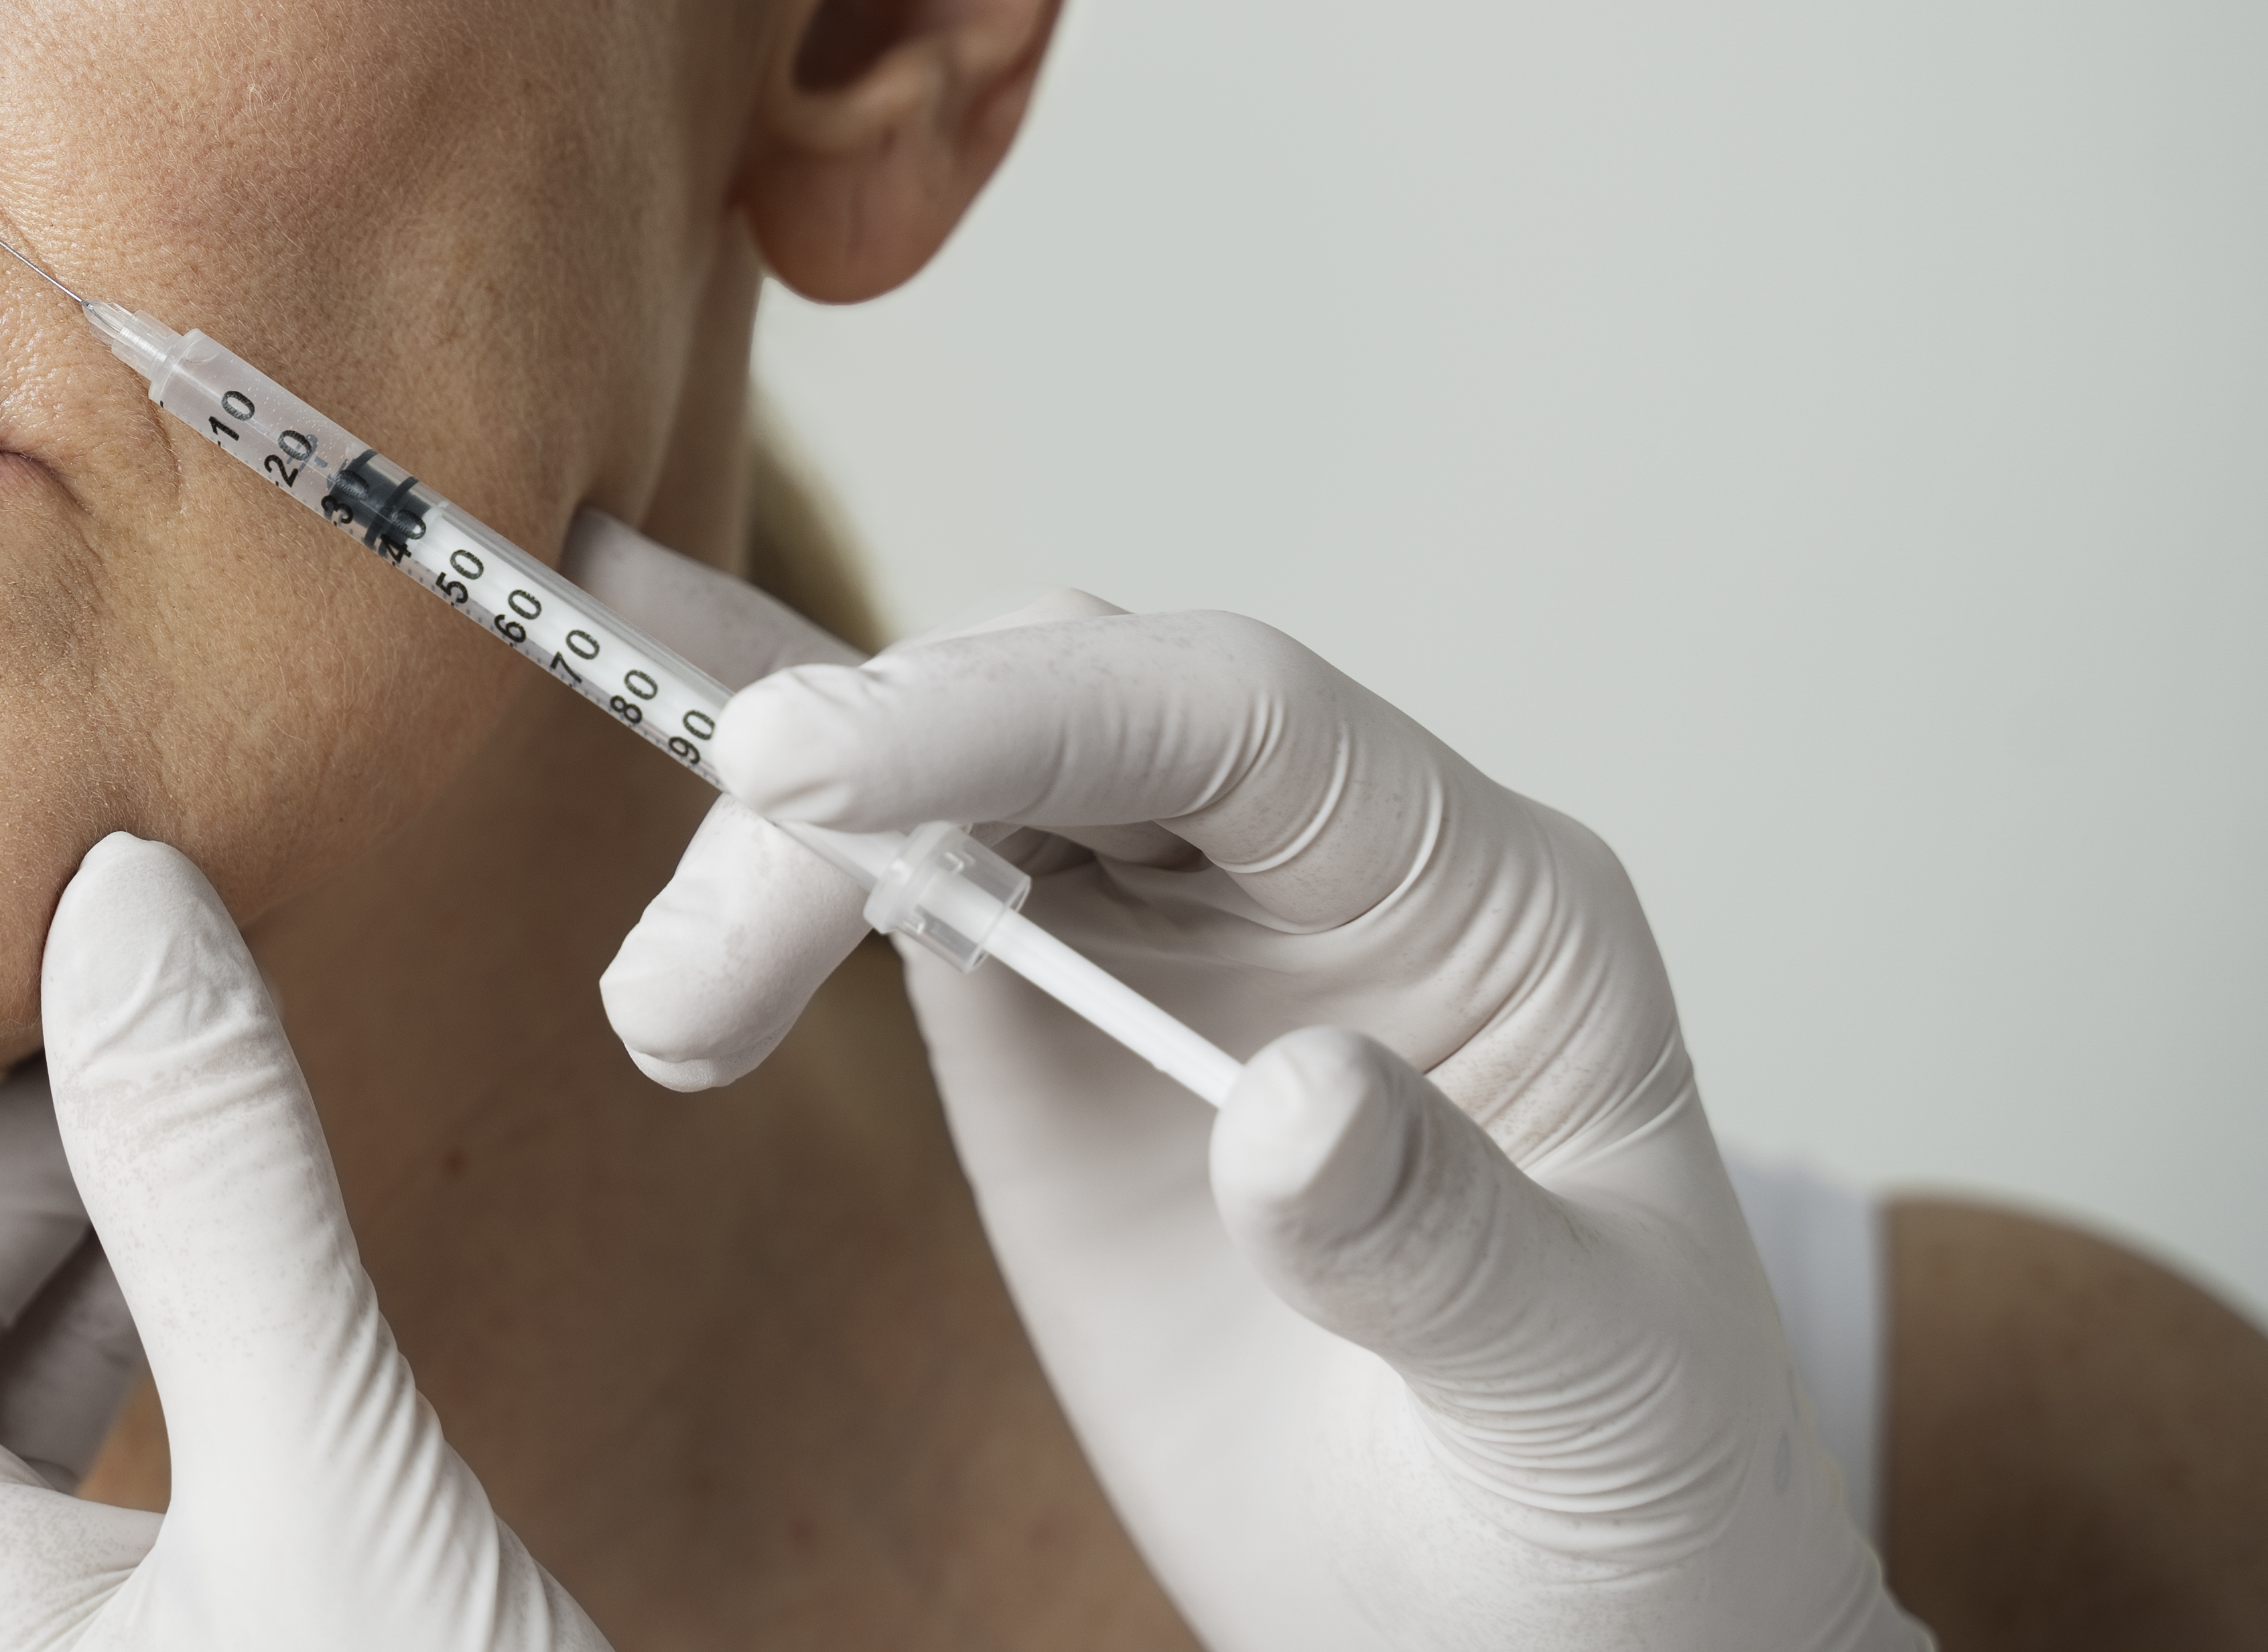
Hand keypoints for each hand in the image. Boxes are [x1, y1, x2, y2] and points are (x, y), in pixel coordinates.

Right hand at [572, 513, 1926, 1651]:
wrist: (1532, 1634)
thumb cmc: (1624, 1509)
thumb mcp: (1593, 1396)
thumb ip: (1447, 1246)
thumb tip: (1284, 1100)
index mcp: (1477, 897)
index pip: (1233, 715)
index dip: (1020, 709)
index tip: (809, 768)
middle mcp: (1312, 870)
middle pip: (1055, 718)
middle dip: (857, 784)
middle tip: (710, 957)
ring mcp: (1167, 940)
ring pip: (944, 785)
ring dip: (776, 859)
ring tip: (671, 1015)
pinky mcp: (1046, 1028)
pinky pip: (892, 887)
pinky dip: (763, 864)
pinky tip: (643, 778)